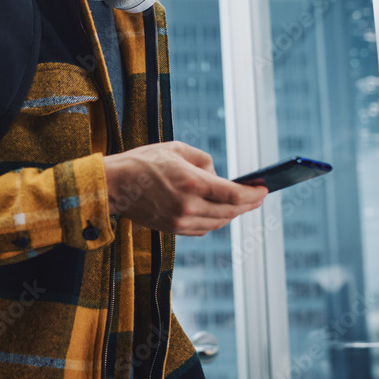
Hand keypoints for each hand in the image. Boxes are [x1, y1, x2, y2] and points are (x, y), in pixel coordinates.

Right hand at [102, 141, 267, 235]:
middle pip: (231, 212)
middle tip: (258, 196)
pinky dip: (215, 221)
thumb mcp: (177, 149)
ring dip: (232, 214)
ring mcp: (180, 221)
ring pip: (219, 223)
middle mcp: (189, 206)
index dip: (254, 194)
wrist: (113, 185)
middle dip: (248, 204)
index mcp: (192, 183)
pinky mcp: (173, 229)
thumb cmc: (143, 162)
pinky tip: (219, 212)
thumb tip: (218, 176)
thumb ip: (204, 161)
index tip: (264, 189)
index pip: (234, 195)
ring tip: (241, 204)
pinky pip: (203, 229)